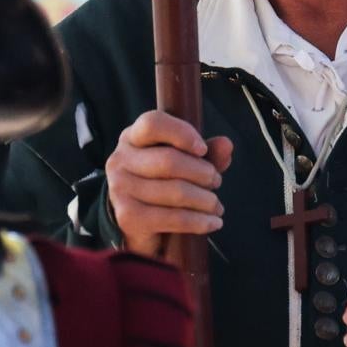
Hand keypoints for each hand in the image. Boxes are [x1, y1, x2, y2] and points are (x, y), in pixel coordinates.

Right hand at [106, 110, 232, 255]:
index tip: (203, 149)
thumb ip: (207, 152)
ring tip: (216, 205)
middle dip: (203, 173)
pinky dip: (200, 221)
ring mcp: (120, 189)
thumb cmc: (163, 182)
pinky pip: (173, 218)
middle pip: (168, 161)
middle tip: (216, 181)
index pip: (152, 124)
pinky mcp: (128, 218)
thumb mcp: (185, 161)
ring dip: (206, 200)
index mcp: (132, 137)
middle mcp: (120, 160)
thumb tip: (226, 144)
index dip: (182, 133)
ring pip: (175, 191)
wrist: (137, 221)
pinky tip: (213, 222)